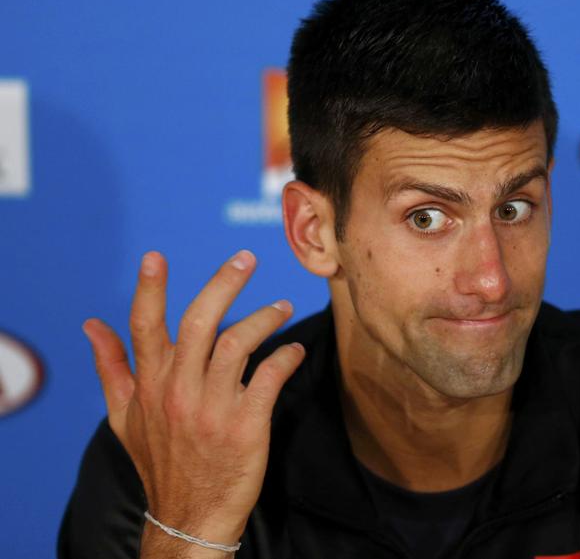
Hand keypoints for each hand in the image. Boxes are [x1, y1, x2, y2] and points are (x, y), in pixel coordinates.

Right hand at [82, 250, 304, 551]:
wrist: (189, 515)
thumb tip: (91, 325)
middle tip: (246, 258)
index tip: (155, 256)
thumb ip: (111, 367)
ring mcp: (213, 408)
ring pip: (239, 343)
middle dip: (223, 283)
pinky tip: (295, 350)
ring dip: (265, 318)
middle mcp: (179, 391)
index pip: (145, 327)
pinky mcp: (246, 426)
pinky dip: (287, 357)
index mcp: (151, 385)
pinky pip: (270, 377)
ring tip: (283, 307)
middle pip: (199, 322)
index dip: (149, 289)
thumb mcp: (123, 417)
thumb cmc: (160, 461)